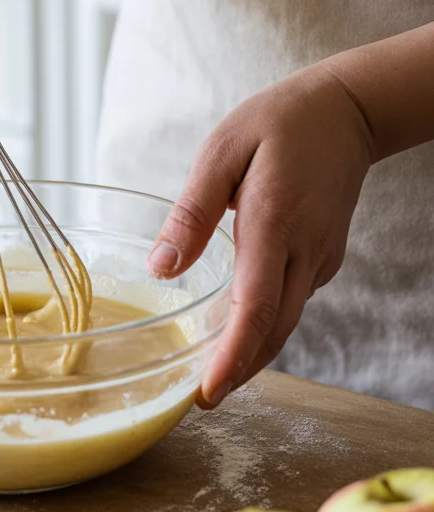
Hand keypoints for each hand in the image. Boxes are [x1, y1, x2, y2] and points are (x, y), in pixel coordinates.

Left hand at [147, 64, 375, 407]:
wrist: (348, 110)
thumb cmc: (278, 123)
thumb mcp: (223, 150)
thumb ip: (193, 211)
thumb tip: (163, 267)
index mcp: (274, 222)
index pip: (256, 305)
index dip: (233, 355)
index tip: (209, 390)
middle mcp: (303, 249)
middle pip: (274, 329)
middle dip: (239, 371)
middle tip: (200, 401)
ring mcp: (319, 257)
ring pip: (286, 322)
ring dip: (252, 353)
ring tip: (213, 377)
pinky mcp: (323, 257)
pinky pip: (292, 301)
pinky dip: (265, 324)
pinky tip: (236, 328)